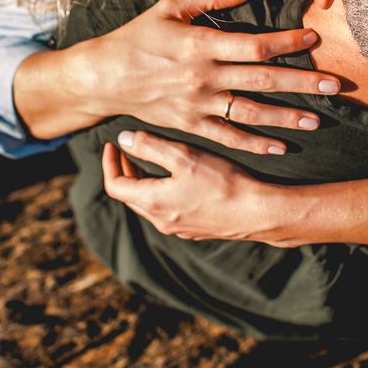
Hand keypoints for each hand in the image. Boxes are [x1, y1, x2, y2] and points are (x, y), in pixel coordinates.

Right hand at [15, 0, 340, 153]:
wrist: (103, 78)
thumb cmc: (136, 38)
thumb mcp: (168, 8)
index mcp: (200, 44)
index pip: (253, 45)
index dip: (286, 42)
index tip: (313, 37)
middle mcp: (204, 77)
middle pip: (263, 80)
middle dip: (302, 82)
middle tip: (335, 85)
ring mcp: (198, 105)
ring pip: (251, 113)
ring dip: (287, 117)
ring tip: (318, 119)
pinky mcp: (191, 125)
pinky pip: (229, 138)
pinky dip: (256, 144)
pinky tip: (281, 146)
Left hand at [102, 131, 276, 241]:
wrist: (258, 212)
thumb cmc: (223, 182)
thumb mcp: (184, 156)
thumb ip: (150, 147)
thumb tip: (124, 139)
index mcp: (152, 202)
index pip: (115, 185)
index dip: (110, 163)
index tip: (113, 145)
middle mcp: (161, 220)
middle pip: (130, 196)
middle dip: (126, 171)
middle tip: (129, 150)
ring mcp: (178, 227)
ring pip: (149, 204)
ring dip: (144, 182)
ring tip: (151, 161)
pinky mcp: (195, 229)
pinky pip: (167, 211)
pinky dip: (161, 192)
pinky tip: (177, 179)